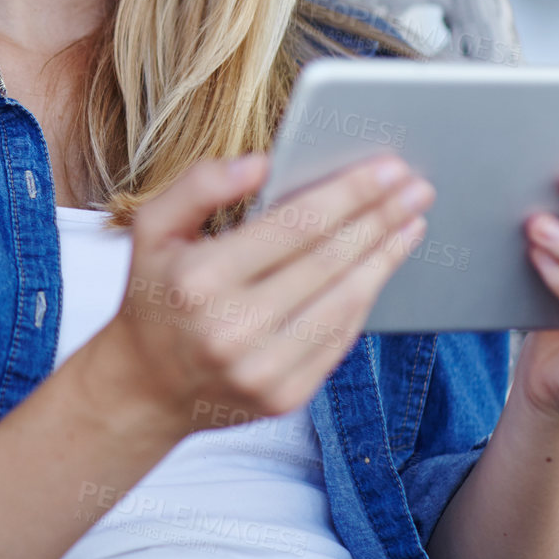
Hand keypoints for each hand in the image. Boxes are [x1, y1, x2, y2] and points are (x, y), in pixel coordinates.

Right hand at [85, 152, 433, 435]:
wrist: (143, 386)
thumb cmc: (155, 295)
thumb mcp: (151, 227)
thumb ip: (198, 185)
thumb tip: (261, 162)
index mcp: (200, 279)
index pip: (294, 225)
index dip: (348, 193)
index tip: (387, 168)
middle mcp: (232, 327)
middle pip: (329, 260)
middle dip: (380, 218)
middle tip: (415, 187)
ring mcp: (262, 368)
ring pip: (345, 301)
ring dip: (385, 257)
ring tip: (410, 222)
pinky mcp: (285, 396)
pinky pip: (339, 339)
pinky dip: (366, 299)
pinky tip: (380, 267)